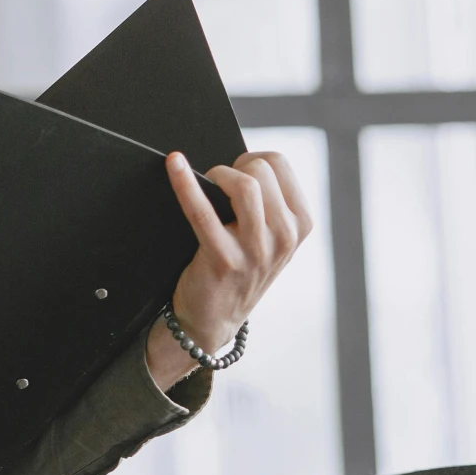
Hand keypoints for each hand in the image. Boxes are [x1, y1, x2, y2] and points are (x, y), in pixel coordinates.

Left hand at [143, 150, 312, 390]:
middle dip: (234, 165)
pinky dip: (185, 183)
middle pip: (261, 170)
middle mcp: (285, 236)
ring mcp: (257, 250)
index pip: (280, 164)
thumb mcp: (271, 237)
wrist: (215, 317)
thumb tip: (236, 161)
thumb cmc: (238, 265)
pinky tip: (175, 165)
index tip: (236, 167)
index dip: (252, 157)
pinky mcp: (225, 259)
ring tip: (206, 182)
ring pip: (244, 186)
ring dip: (218, 174)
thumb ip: (267, 202)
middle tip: (217, 180)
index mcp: (300, 223)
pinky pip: (203, 210)